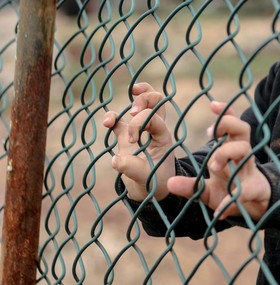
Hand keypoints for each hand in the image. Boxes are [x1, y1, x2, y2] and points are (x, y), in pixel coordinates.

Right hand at [103, 82, 175, 201]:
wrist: (150, 191)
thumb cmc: (154, 183)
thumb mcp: (147, 178)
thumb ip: (133, 168)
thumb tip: (116, 159)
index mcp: (163, 136)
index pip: (155, 117)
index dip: (141, 122)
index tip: (132, 140)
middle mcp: (154, 129)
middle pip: (156, 99)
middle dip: (144, 98)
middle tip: (133, 111)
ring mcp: (140, 131)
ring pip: (142, 102)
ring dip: (133, 99)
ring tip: (120, 113)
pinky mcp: (125, 137)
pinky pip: (119, 119)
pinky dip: (111, 116)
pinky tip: (106, 123)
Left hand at [167, 101, 270, 220]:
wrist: (254, 208)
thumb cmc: (230, 191)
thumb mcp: (207, 189)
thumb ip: (190, 186)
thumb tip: (169, 184)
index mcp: (232, 152)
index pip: (232, 125)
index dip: (225, 113)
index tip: (212, 104)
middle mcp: (243, 157)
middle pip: (243, 130)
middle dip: (227, 126)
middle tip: (211, 136)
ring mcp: (250, 171)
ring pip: (246, 150)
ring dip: (227, 152)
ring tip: (213, 165)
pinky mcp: (254, 190)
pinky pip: (245, 191)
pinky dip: (231, 201)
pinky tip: (219, 212)